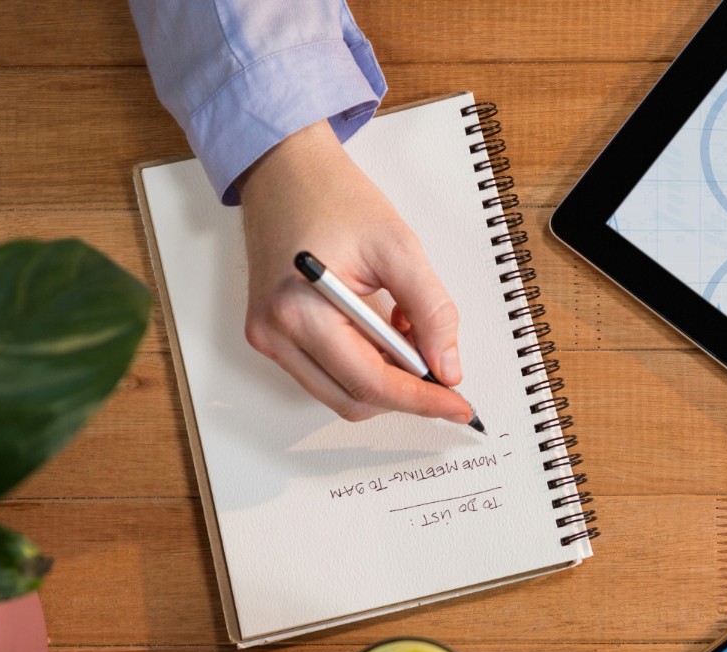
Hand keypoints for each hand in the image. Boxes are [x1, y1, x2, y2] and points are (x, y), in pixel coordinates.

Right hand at [236, 120, 470, 423]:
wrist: (285, 170)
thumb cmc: (332, 197)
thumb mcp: (399, 247)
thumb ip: (431, 311)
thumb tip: (447, 367)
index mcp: (300, 311)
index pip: (370, 383)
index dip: (421, 400)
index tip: (458, 406)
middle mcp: (275, 333)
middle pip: (353, 400)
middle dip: (404, 392)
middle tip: (442, 371)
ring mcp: (268, 337)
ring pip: (339, 393)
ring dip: (383, 379)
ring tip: (406, 333)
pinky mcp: (271, 334)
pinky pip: (325, 374)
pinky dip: (362, 365)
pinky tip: (381, 331)